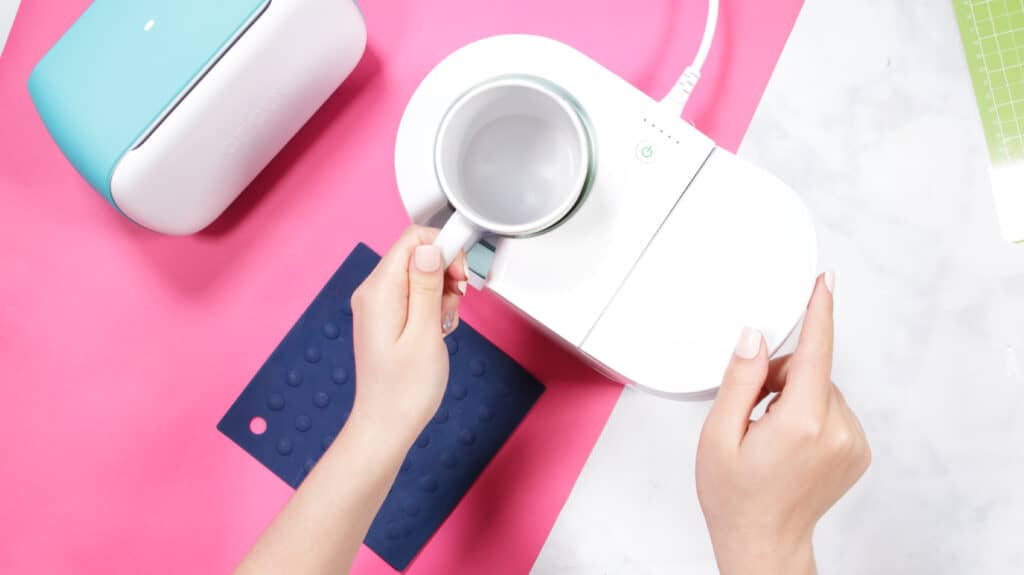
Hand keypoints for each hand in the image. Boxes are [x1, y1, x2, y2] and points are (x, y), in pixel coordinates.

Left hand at [349, 226, 467, 442]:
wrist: (386, 426)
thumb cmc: (404, 391)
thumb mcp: (425, 334)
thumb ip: (427, 286)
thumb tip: (429, 246)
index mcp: (379, 292)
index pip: (413, 240)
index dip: (444, 249)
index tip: (461, 275)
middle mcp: (373, 292)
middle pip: (417, 254)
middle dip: (445, 273)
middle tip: (454, 304)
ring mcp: (377, 304)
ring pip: (419, 274)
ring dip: (441, 292)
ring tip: (443, 325)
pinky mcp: (385, 316)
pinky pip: (414, 294)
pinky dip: (432, 306)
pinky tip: (436, 329)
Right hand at [696, 273, 869, 574]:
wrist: (763, 541)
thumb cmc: (735, 496)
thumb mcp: (717, 435)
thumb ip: (739, 381)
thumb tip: (754, 338)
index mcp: (800, 423)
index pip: (814, 352)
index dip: (819, 312)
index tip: (825, 281)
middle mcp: (836, 431)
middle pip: (811, 370)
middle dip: (780, 377)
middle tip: (752, 410)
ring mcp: (852, 442)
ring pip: (822, 388)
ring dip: (796, 396)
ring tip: (769, 432)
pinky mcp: (859, 450)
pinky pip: (833, 409)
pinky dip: (811, 413)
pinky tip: (791, 441)